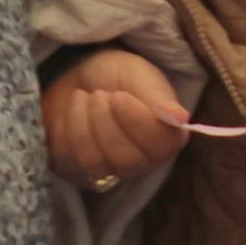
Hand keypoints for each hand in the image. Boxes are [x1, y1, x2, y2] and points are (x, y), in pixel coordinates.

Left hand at [42, 47, 189, 192]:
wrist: (77, 75)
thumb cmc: (116, 74)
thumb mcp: (139, 74)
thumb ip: (159, 97)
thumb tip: (181, 118)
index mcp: (168, 136)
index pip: (162, 146)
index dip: (137, 122)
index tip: (118, 95)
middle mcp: (143, 160)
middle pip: (127, 160)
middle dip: (105, 122)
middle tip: (98, 94)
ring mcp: (109, 169)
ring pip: (95, 163)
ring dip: (82, 124)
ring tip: (83, 98)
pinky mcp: (76, 170)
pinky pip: (68, 159)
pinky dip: (64, 128)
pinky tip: (71, 113)